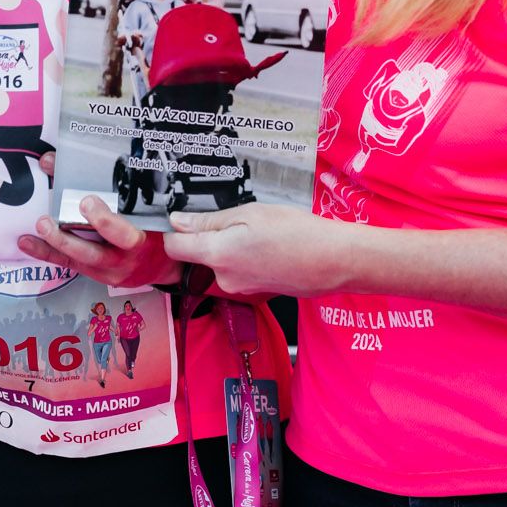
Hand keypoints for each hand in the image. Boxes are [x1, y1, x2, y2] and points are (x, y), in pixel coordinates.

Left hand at [16, 193, 179, 288]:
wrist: (164, 267)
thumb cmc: (157, 230)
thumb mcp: (150, 211)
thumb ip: (125, 190)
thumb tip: (85, 161)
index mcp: (143, 240)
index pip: (126, 233)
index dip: (106, 221)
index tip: (86, 200)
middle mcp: (126, 259)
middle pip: (99, 251)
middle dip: (69, 236)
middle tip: (50, 218)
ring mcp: (110, 270)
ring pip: (81, 259)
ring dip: (56, 242)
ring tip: (39, 226)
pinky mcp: (97, 275)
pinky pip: (70, 264)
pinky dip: (47, 253)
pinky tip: (27, 243)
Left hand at [161, 202, 356, 296]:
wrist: (334, 260)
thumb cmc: (297, 232)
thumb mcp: (250, 213)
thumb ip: (209, 221)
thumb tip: (178, 222)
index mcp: (217, 255)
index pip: (173, 247)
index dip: (173, 230)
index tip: (181, 217)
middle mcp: (223, 278)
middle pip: (198, 255)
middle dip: (209, 236)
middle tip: (236, 217)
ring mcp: (240, 288)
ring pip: (221, 261)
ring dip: (231, 246)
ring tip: (259, 230)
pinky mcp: (255, 292)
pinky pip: (240, 270)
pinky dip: (248, 257)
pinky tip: (269, 245)